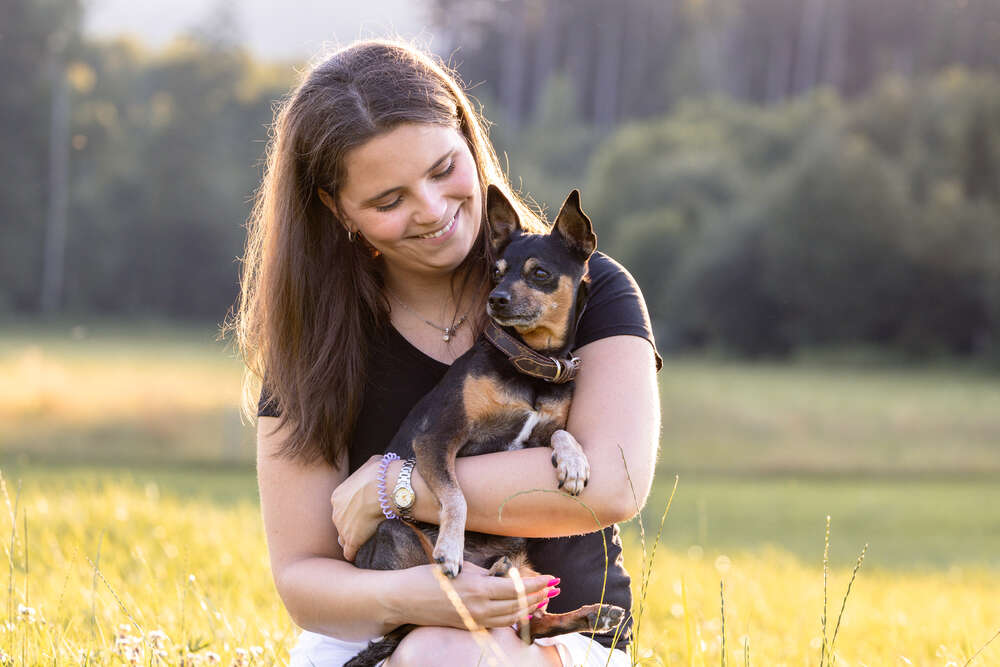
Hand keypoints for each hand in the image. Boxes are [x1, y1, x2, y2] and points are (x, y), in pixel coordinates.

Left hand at [331, 454, 389, 560]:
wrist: (385, 488)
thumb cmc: (381, 473)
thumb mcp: (372, 464)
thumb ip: (369, 470)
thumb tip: (377, 469)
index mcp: (338, 496)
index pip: (342, 508)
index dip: (353, 511)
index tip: (364, 511)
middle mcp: (336, 513)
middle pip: (341, 523)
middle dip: (352, 525)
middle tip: (367, 526)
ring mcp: (343, 528)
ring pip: (345, 539)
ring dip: (353, 540)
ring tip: (365, 541)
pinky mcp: (353, 541)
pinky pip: (350, 552)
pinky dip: (355, 553)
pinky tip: (361, 554)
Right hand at [400, 562, 558, 628]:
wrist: (404, 598)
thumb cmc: (429, 576)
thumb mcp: (462, 569)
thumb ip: (486, 575)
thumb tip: (505, 578)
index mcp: (479, 590)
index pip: (518, 588)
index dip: (538, 584)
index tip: (553, 577)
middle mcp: (480, 608)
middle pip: (519, 604)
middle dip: (540, 595)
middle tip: (556, 587)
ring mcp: (474, 620)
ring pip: (511, 616)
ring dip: (530, 607)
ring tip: (545, 599)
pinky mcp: (469, 625)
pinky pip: (498, 623)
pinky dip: (514, 617)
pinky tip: (522, 612)